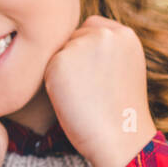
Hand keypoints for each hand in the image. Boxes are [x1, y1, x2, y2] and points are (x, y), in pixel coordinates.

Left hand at [42, 15, 155, 166]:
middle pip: (70, 38)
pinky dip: (51, 83)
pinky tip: (70, 99)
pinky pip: (43, 67)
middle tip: (88, 89)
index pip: (90, 28)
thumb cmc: (118, 110)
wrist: (121, 139)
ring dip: (60, 70)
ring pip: (56, 51)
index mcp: (124, 34)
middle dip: (72, 59)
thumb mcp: (122, 68)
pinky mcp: (61, 60)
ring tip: (82, 95)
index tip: (93, 76)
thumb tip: (73, 41)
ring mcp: (82, 44)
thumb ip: (103, 48)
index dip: (85, 52)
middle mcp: (104, 33)